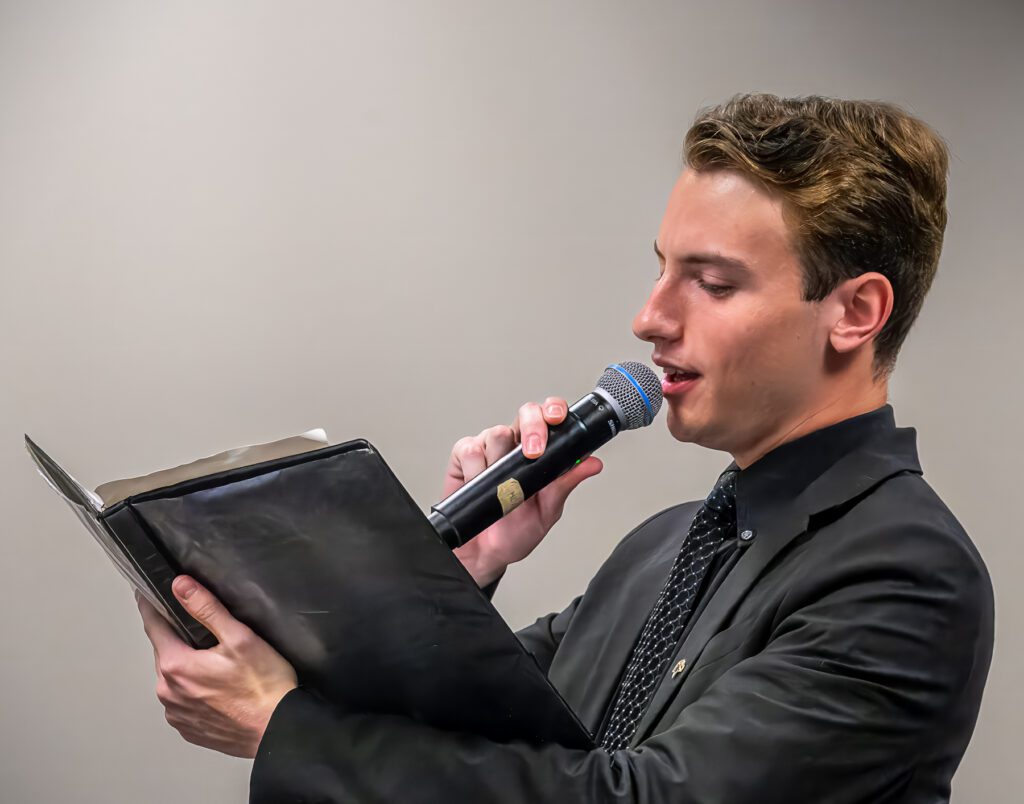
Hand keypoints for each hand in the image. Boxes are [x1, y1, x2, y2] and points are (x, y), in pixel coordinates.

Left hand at [137, 576, 297, 757]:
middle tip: (208, 633)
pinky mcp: (189, 729)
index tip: (147, 594)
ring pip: (174, 678)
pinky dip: (194, 691)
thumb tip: (180, 586)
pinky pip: (183, 701)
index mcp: (176, 666)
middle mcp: (168, 693)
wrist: (279, 730)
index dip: (151, 606)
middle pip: (165, 653)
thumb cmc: (264, 686)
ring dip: (187, 667)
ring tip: (219, 664)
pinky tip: (220, 689)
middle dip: (179, 639)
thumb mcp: (240, 637)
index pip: (153, 626)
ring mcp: (177, 714)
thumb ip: (207, 608)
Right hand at [449, 396, 602, 586]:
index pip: (550, 418)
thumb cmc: (516, 532)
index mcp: (541, 452)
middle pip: (526, 413)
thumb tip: (592, 464)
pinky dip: (475, 469)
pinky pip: (470, 449)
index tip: (558, 420)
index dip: (554, 411)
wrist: (485, 553)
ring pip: (496, 433)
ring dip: (499, 462)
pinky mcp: (464, 456)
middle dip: (532, 427)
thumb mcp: (548, 511)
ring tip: (501, 488)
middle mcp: (515, 444)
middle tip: (533, 452)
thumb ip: (566, 483)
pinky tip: (479, 484)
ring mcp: (490, 448)